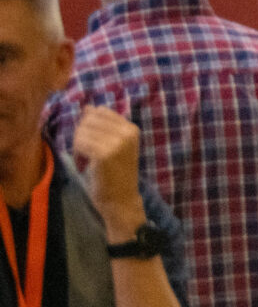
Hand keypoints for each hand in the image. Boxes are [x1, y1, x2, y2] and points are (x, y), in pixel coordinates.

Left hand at [70, 107, 144, 239]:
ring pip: (82, 130)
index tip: (94, 142)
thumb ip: (102, 125)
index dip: (90, 125)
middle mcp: (127, 132)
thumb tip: (87, 107)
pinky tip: (84, 165)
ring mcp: (117, 142)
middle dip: (82, 134)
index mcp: (132, 128)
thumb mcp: (113, 144)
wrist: (121, 200)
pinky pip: (79, 143)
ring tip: (86, 160)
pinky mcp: (104, 154)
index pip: (100, 111)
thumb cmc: (115, 174)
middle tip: (87, 153)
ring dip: (78, 145)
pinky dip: (77, 154)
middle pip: (89, 119)